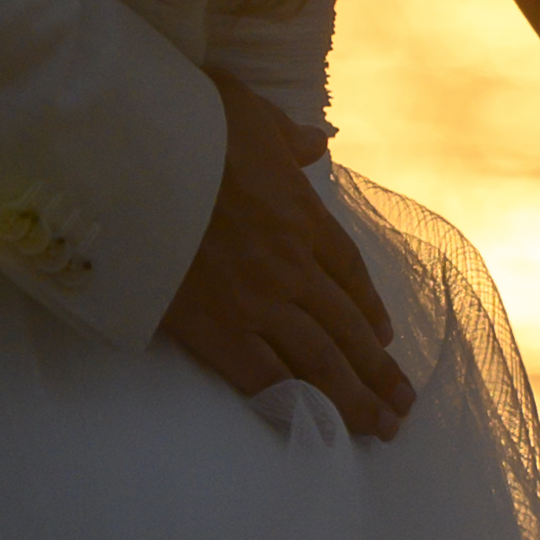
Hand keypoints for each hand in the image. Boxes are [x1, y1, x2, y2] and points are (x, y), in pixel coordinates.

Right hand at [158, 76, 413, 439]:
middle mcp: (290, 265)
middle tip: (403, 405)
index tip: (387, 337)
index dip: (371, 309)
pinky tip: (311, 419)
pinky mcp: (216, 329)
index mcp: (301, 214)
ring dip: (354, 398)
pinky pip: (263, 373)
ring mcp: (256, 301)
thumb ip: (286, 135)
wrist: (136, 159)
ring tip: (380, 427)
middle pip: (347, 328)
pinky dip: (290, 398)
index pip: (350, 272)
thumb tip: (316, 140)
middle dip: (379, 370)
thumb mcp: (250, 112)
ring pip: (319, 360)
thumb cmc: (188, 127)